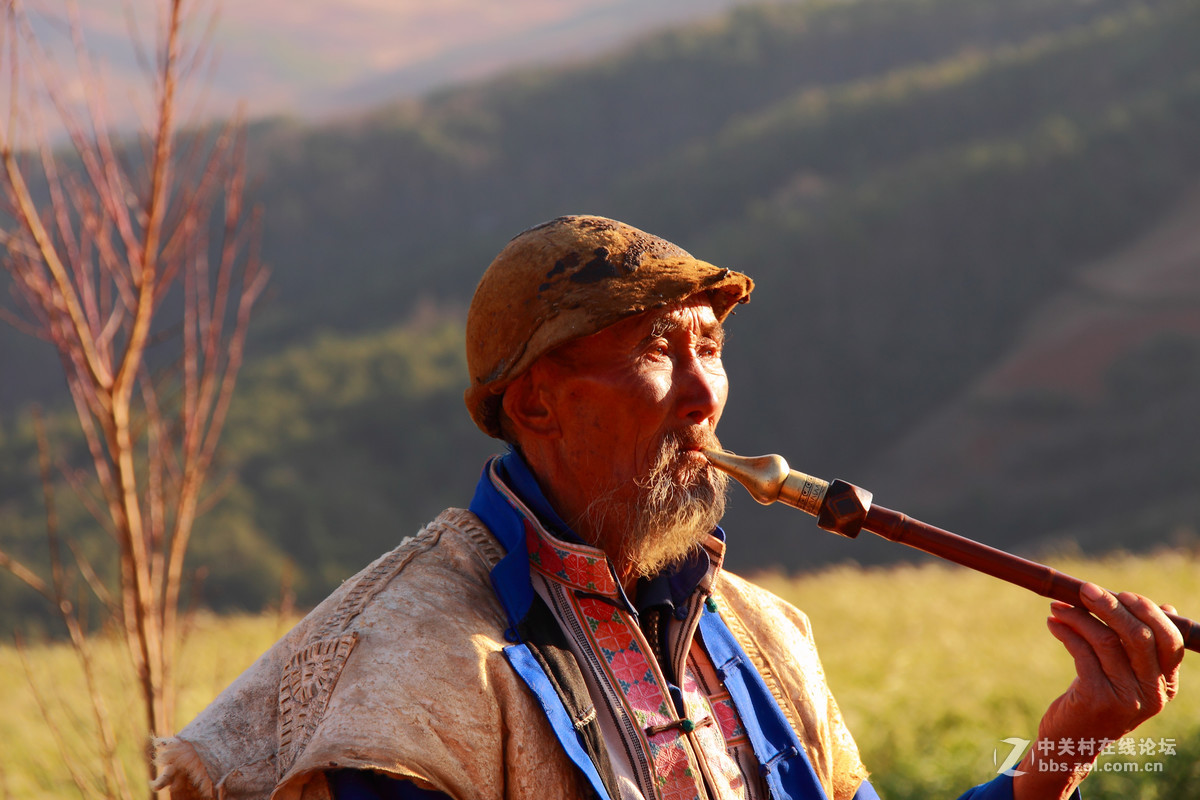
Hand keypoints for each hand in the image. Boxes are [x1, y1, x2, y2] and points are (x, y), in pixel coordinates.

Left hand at [1013, 582, 1183, 799]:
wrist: (1072, 742)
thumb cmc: (1101, 699)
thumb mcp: (1129, 676)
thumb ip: (1143, 648)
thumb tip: (1166, 607)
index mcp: (1166, 685)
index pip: (1170, 640)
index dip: (1148, 612)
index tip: (1122, 594)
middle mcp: (1151, 693)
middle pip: (1138, 636)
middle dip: (1110, 605)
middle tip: (1085, 589)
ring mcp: (1125, 698)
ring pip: (1105, 640)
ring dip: (1078, 616)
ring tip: (1058, 607)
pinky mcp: (1095, 698)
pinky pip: (1081, 651)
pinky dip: (1065, 631)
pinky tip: (1053, 624)